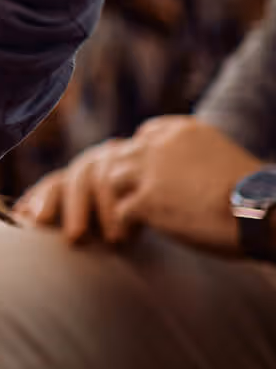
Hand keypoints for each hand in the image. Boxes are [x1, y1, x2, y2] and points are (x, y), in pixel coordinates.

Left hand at [16, 115, 261, 253]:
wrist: (265, 211)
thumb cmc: (253, 196)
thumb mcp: (219, 162)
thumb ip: (189, 163)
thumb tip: (173, 183)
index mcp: (179, 129)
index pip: (140, 139)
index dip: (135, 163)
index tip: (137, 184)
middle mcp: (157, 143)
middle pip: (117, 157)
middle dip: (112, 182)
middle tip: (112, 205)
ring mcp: (148, 169)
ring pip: (108, 181)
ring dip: (109, 203)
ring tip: (116, 224)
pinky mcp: (145, 199)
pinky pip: (117, 212)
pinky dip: (119, 226)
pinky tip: (128, 239)